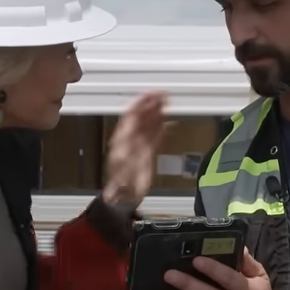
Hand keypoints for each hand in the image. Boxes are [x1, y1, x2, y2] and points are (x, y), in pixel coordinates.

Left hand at [103, 91, 166, 207]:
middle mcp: (130, 138)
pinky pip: (155, 136)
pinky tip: (167, 122)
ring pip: (149, 124)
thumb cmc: (123, 180)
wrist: (126, 195)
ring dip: (158, 113)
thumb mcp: (127, 159)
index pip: (132, 114)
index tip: (153, 93)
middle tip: (164, 95)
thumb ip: (135, 140)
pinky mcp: (147, 153)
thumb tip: (139, 125)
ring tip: (167, 104)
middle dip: (152, 104)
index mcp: (122, 138)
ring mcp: (139, 145)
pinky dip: (161, 128)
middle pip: (142, 116)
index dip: (142, 101)